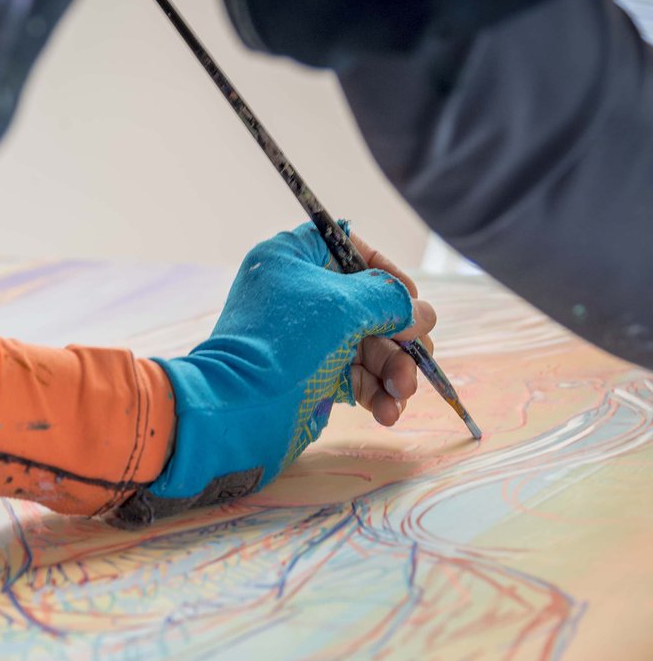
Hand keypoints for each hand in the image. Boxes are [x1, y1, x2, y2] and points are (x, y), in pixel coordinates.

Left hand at [111, 222, 414, 524]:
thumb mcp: (345, 307)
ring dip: (393, 371)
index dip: (385, 271)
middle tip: (421, 357)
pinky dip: (375, 393)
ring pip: (368, 347)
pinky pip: (355, 378)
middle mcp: (299, 296)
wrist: (237, 408)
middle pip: (368, 306)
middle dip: (400, 336)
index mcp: (293, 259)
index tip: (409, 299)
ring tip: (403, 394)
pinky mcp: (310, 377)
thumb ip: (390, 301)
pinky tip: (387, 413)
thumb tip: (423, 313)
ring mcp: (305, 339)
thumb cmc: (285, 343)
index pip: (350, 248)